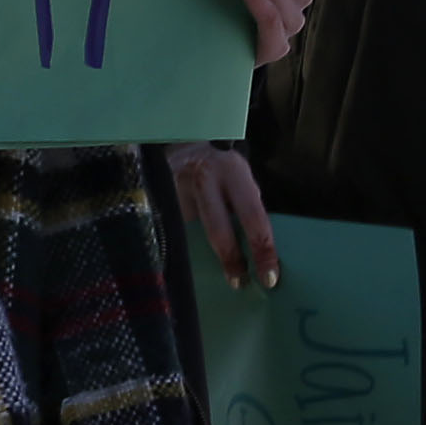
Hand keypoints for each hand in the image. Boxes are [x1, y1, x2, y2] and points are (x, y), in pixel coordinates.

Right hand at [167, 144, 281, 289]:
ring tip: (211, 272)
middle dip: (231, 260)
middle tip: (240, 282)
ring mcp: (175, 189)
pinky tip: (185, 255)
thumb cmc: (221, 167)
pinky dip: (182, 244)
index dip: (262, 250)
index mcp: (232, 173)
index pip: (253, 218)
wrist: (184, 142)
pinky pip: (172, 227)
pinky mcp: (156, 197)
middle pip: (218, 230)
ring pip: (190, 232)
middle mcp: (203, 180)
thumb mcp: (240, 179)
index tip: (269, 277)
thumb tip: (257, 250)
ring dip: (202, 255)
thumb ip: (245, 207)